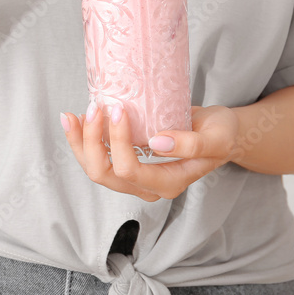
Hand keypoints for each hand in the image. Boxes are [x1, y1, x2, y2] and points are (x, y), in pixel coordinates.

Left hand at [60, 102, 240, 200]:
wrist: (218, 133)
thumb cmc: (221, 134)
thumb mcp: (217, 136)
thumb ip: (192, 144)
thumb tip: (157, 142)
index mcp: (169, 183)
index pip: (130, 171)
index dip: (117, 142)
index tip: (119, 109)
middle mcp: (147, 187)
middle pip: (105, 175)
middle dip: (91, 142)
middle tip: (94, 108)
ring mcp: (134, 178)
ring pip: (94, 169)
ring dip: (79, 143)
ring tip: (72, 115)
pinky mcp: (126, 164)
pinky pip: (97, 158)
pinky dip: (81, 140)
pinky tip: (75, 120)